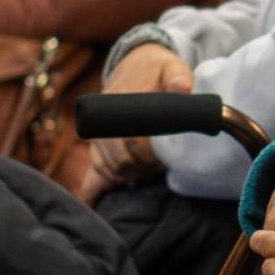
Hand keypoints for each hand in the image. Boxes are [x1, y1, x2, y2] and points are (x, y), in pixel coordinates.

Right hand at [84, 44, 194, 199]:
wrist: (134, 66)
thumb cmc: (158, 71)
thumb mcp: (171, 67)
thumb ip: (178, 76)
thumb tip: (183, 87)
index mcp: (123, 106)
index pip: (134, 141)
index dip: (151, 155)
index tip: (167, 160)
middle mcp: (106, 125)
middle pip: (122, 160)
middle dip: (143, 168)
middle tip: (163, 169)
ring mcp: (100, 139)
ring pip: (111, 169)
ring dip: (129, 176)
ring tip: (149, 175)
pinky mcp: (98, 151)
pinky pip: (91, 177)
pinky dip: (94, 194)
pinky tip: (99, 207)